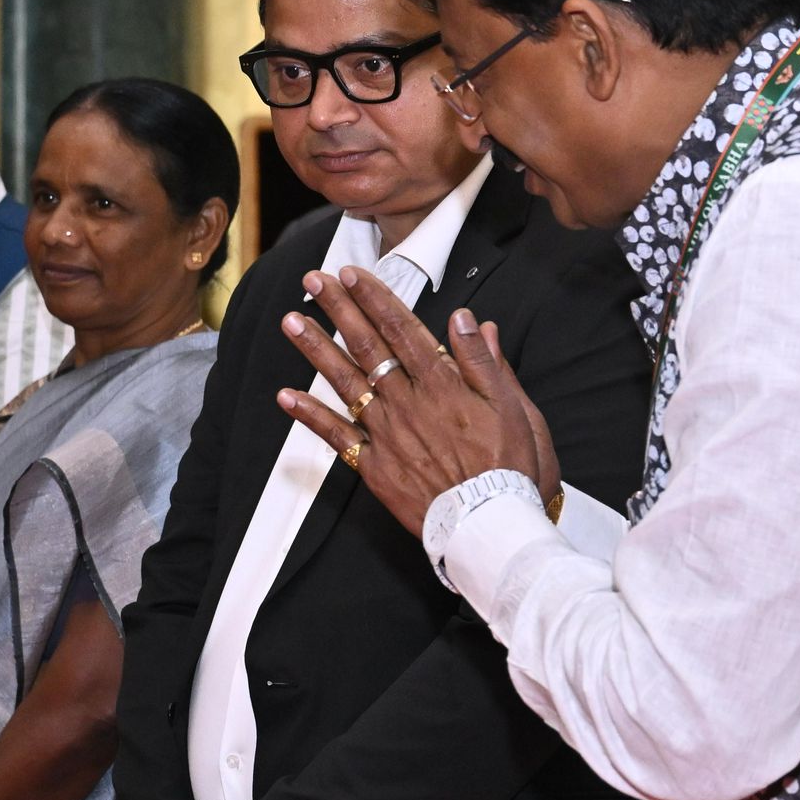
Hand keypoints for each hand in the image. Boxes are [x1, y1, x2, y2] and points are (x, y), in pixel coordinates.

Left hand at [275, 269, 554, 536]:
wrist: (489, 525)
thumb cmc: (508, 467)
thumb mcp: (514, 407)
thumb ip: (486, 361)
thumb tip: (468, 319)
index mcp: (441, 383)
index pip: (401, 328)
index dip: (374, 298)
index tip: (351, 274)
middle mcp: (407, 402)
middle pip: (367, 346)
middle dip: (339, 310)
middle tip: (313, 281)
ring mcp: (386, 433)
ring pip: (345, 382)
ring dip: (316, 349)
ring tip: (291, 321)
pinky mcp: (375, 466)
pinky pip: (337, 437)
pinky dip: (310, 416)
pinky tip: (286, 396)